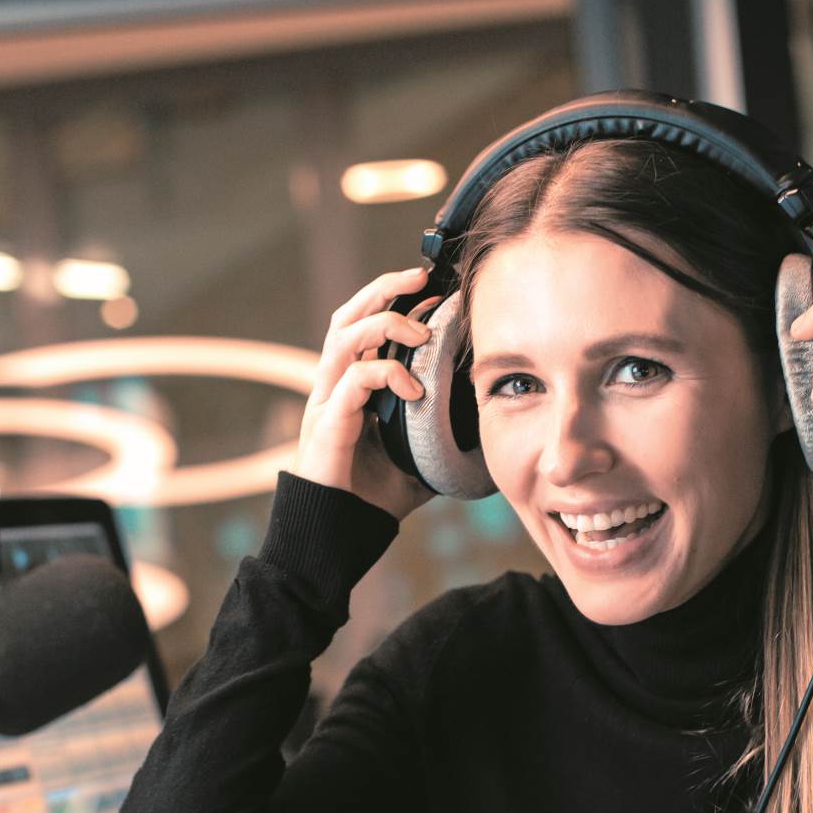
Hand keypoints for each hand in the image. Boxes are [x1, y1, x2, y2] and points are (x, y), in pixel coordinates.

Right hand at [293, 266, 440, 520]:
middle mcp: (333, 386)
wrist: (336, 535)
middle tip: (421, 277)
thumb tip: (486, 429)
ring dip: (384, 322)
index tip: (433, 289)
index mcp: (351, 388)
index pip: (364, 326)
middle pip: (347, 316)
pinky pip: (352, 381)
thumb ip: (441, 436)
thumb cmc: (371, 499)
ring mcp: (326, 402)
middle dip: (383, 289)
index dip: (394, 300)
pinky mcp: (326, 423)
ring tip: (421, 329)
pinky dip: (384, 374)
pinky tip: (414, 389)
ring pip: (343, 336)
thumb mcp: (419, 460)